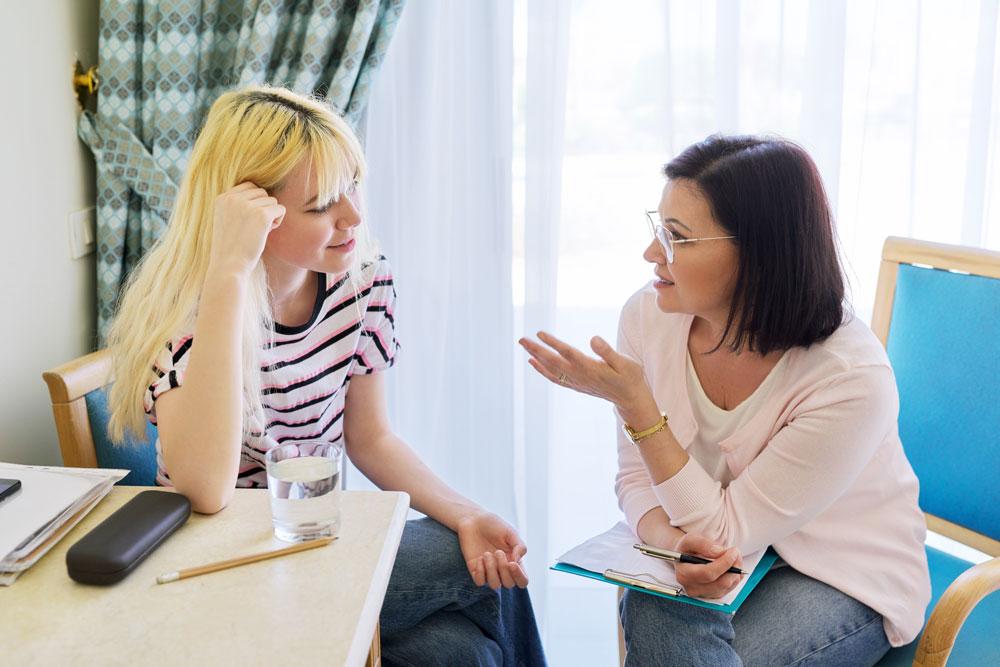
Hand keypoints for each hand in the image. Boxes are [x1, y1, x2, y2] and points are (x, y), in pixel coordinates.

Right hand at [208, 182, 285, 276]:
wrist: (228, 267)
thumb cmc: (231, 248)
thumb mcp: (227, 221)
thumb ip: (239, 206)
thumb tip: (264, 196)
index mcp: (222, 198)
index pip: (249, 186)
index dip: (255, 202)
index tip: (250, 220)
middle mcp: (233, 198)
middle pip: (262, 192)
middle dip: (264, 208)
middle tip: (256, 227)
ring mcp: (247, 205)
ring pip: (272, 200)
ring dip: (271, 215)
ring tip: (259, 232)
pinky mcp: (261, 215)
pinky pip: (281, 209)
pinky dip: (278, 221)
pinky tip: (268, 233)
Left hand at [456, 512, 528, 589]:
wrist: (473, 520)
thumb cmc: (494, 525)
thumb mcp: (511, 532)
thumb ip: (520, 547)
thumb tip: (517, 562)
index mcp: (514, 561)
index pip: (522, 581)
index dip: (520, 577)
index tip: (512, 564)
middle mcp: (502, 569)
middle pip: (509, 584)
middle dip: (503, 569)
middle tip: (498, 551)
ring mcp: (488, 571)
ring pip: (494, 585)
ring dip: (491, 569)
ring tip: (487, 554)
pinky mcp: (475, 570)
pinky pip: (480, 582)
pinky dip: (480, 571)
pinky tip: (479, 558)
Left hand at [518, 332, 654, 411]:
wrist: (630, 399)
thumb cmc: (630, 378)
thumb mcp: (625, 363)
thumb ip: (608, 352)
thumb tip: (593, 339)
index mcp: (590, 368)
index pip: (567, 353)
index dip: (552, 343)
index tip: (539, 333)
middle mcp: (579, 376)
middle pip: (553, 361)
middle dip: (536, 349)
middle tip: (521, 339)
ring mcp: (576, 381)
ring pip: (551, 369)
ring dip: (536, 357)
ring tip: (524, 346)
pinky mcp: (576, 385)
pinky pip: (554, 378)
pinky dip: (542, 370)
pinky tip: (534, 362)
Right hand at [672, 533, 743, 599]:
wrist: (684, 559)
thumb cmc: (687, 550)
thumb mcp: (690, 540)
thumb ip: (703, 544)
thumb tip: (719, 552)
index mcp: (684, 574)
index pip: (708, 573)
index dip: (724, 563)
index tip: (733, 552)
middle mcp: (692, 588)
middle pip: (721, 583)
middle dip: (733, 567)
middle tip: (736, 552)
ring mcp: (703, 594)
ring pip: (727, 586)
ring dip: (736, 571)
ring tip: (734, 557)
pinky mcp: (712, 596)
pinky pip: (729, 589)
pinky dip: (734, 577)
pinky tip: (731, 566)